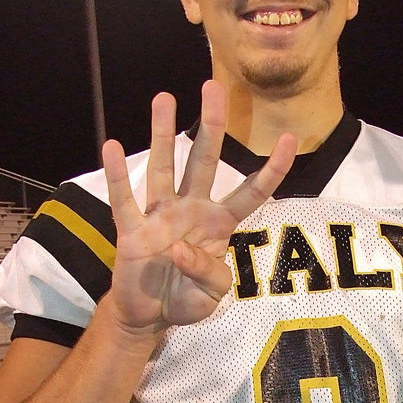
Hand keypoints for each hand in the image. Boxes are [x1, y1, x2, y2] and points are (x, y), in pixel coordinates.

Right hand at [102, 82, 295, 332]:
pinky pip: (124, 199)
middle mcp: (191, 210)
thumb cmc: (186, 299)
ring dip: (162, 134)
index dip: (271, 169)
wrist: (149, 315)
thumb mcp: (211, 296)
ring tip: (164, 98)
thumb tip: (180, 249)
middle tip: (214, 86)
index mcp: (219, 224)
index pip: (251, 192)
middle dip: (211, 125)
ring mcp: (160, 216)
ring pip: (164, 167)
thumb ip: (208, 275)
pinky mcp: (132, 230)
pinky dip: (118, 175)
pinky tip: (113, 146)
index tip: (290, 138)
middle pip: (205, 161)